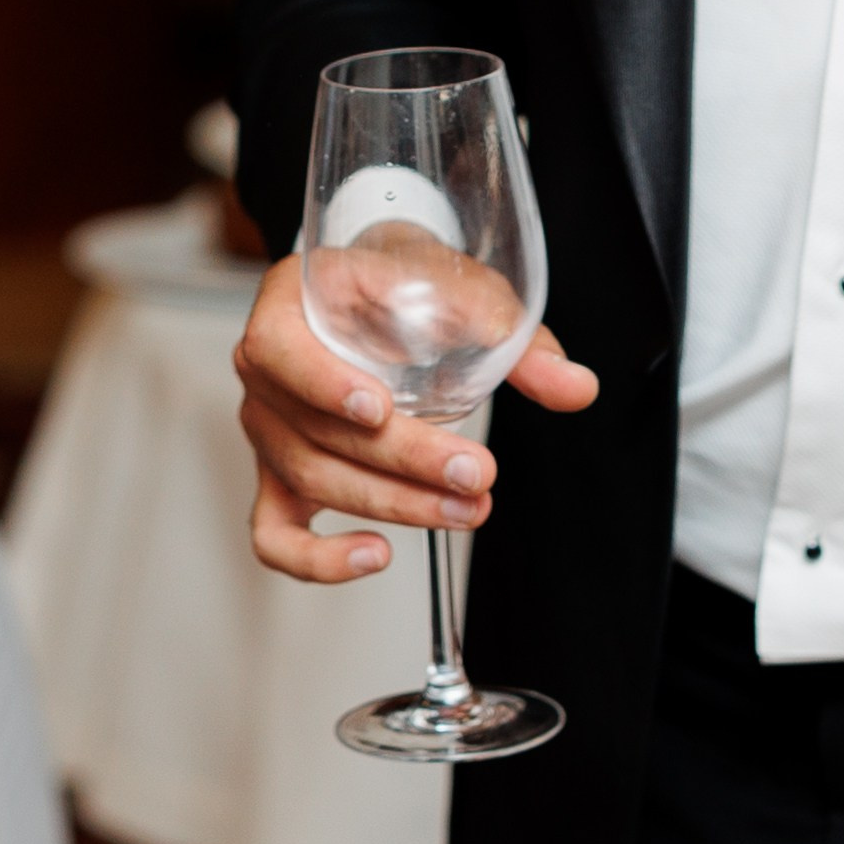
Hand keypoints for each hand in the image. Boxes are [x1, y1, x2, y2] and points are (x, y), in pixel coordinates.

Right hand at [235, 249, 598, 580]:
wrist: (384, 293)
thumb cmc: (413, 285)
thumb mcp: (467, 292)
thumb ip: (518, 342)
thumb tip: (577, 389)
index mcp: (291, 302)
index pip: (280, 348)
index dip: (324, 384)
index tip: (380, 410)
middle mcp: (265, 368)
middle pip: (316, 429)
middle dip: (404, 461)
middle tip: (474, 474)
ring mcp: (267, 427)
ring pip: (313, 480)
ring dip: (394, 504)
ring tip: (464, 507)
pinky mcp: (278, 477)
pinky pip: (275, 535)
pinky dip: (316, 558)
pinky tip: (376, 555)